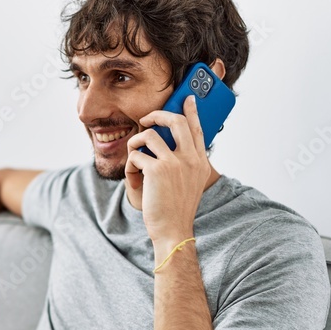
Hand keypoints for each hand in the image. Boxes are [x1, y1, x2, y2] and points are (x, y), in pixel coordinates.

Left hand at [124, 95, 211, 247]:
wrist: (173, 230)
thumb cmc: (176, 209)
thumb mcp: (188, 184)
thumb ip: (183, 163)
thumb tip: (162, 143)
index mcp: (200, 162)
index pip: (197, 129)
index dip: (192, 112)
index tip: (188, 99)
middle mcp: (191, 159)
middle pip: (175, 121)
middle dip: (157, 115)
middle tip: (146, 120)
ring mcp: (175, 163)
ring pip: (149, 135)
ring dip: (135, 144)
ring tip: (133, 158)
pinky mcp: (157, 170)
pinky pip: (136, 156)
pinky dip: (130, 167)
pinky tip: (134, 181)